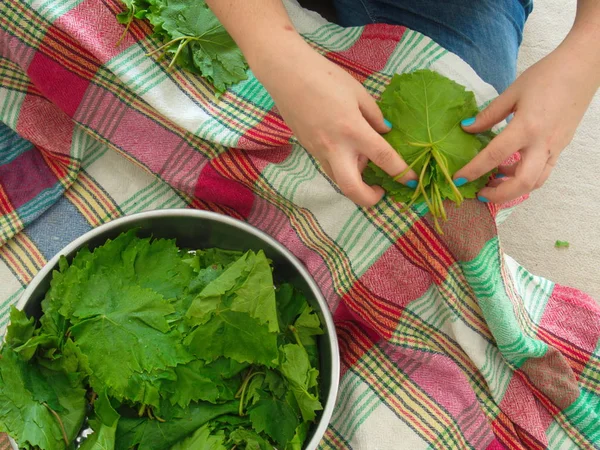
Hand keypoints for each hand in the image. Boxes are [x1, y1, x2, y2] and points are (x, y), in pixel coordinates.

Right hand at [250, 38, 416, 206]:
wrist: (286, 74)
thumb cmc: (324, 76)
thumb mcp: (357, 92)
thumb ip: (374, 115)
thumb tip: (384, 131)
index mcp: (352, 130)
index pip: (383, 158)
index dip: (401, 172)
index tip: (411, 181)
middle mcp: (334, 147)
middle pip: (352, 189)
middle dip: (369, 199)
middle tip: (381, 192)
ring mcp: (318, 151)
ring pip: (338, 180)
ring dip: (354, 181)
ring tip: (364, 163)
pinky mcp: (308, 148)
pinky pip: (328, 166)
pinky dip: (341, 166)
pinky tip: (346, 150)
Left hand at [453, 41, 599, 203]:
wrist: (583, 68)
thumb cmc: (546, 76)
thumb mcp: (512, 93)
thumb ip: (489, 114)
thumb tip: (467, 127)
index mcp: (526, 127)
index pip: (494, 155)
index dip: (474, 170)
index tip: (459, 179)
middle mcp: (542, 143)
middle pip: (522, 183)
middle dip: (498, 194)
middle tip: (480, 193)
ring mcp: (554, 148)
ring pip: (536, 182)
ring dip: (513, 189)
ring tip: (493, 182)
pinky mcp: (561, 148)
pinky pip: (544, 171)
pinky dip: (526, 178)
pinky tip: (511, 169)